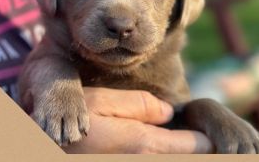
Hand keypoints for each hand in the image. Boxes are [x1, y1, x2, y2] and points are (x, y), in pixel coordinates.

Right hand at [64, 87, 213, 153]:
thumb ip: (138, 105)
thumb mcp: (101, 102)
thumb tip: (168, 111)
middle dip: (200, 152)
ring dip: (182, 154)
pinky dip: (165, 155)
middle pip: (187, 161)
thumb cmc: (70, 126)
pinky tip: (163, 147)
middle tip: (209, 143)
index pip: (192, 146)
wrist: (46, 145)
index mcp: (142, 144)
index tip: (213, 135)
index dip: (206, 140)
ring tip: (190, 146)